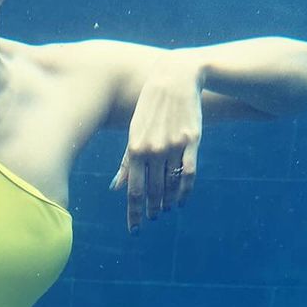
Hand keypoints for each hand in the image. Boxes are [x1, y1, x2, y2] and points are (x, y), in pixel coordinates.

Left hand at [108, 56, 202, 232]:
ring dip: (168, 202)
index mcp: (134, 148)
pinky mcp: (191, 141)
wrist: (176, 78)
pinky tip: (182, 201)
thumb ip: (126, 162)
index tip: (134, 229)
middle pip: (153, 192)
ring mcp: (173, 146)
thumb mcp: (134, 131)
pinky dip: (186, 191)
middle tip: (152, 218)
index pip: (133, 190)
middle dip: (152, 209)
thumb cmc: (150, 107)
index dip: (134, 212)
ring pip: (171, 185)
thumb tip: (116, 188)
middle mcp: (153, 150)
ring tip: (165, 210)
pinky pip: (189, 174)